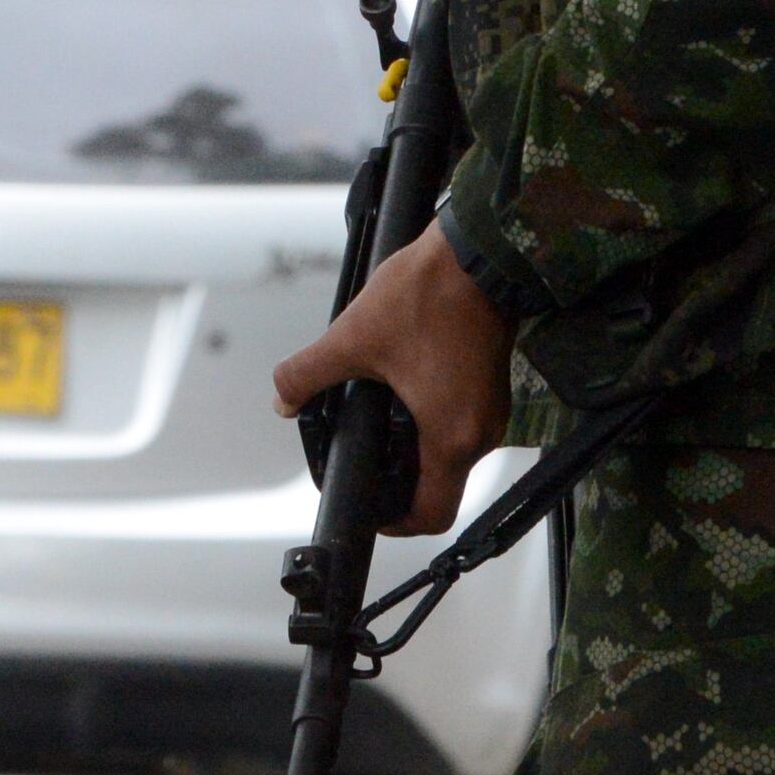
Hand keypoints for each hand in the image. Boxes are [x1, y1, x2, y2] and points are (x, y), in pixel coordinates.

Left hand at [271, 228, 517, 535]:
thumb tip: (283, 399)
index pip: (431, 514)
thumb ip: (308, 374)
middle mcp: (481, 432)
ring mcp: (491, 408)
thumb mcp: (353, 337)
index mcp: (451, 437)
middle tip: (364, 459)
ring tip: (378, 418)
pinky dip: (431, 419)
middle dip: (399, 478)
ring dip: (414, 444)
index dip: (396, 523)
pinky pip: (461, 422)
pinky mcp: (492, 384)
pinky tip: (402, 389)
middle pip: (440, 484)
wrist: (479, 251)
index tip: (372, 509)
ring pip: (450, 451)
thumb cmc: (430, 293)